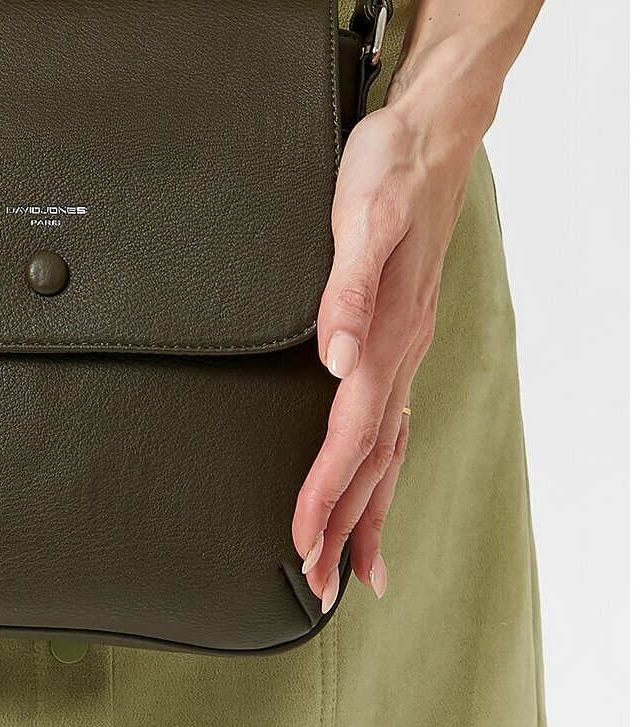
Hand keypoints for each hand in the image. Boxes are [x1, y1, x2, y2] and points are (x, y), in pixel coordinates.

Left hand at [291, 92, 479, 609]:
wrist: (429, 138)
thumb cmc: (389, 172)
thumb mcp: (361, 219)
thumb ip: (344, 290)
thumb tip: (333, 356)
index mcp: (385, 333)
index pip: (350, 435)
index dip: (323, 494)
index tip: (298, 544)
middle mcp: (399, 351)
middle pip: (370, 462)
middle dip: (343, 527)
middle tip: (318, 589)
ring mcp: (405, 348)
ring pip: (386, 451)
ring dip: (367, 512)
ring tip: (354, 569)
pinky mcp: (401, 335)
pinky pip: (393, 422)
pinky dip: (382, 468)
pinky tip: (374, 485)